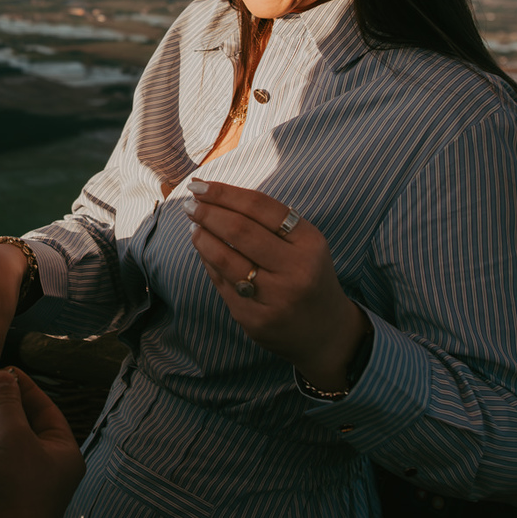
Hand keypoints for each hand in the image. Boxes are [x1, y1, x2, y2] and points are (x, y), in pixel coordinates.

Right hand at [0, 365, 84, 517]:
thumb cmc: (15, 492)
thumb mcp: (14, 438)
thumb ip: (7, 404)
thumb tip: (3, 375)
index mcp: (62, 452)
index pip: (45, 408)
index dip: (24, 386)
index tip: (4, 368)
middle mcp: (43, 465)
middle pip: (23, 422)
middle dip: (2, 400)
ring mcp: (18, 478)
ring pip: (3, 438)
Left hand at [183, 180, 368, 390]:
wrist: (325, 332)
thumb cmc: (308, 275)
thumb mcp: (305, 244)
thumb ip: (270, 221)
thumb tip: (215, 196)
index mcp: (310, 243)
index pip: (260, 207)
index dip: (225, 193)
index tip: (201, 185)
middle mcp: (296, 270)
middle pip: (240, 231)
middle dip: (208, 213)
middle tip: (190, 204)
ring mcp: (275, 298)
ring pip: (225, 259)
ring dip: (202, 237)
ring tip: (194, 226)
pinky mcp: (255, 320)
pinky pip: (222, 284)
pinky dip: (208, 262)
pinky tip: (204, 251)